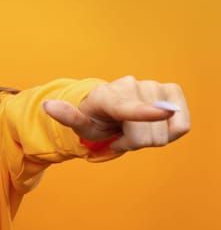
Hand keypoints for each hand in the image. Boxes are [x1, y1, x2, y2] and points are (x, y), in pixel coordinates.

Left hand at [42, 76, 189, 152]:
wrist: (111, 105)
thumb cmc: (94, 116)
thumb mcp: (78, 122)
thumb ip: (67, 116)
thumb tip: (48, 105)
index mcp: (109, 96)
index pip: (128, 107)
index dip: (145, 112)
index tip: (163, 112)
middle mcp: (132, 86)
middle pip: (145, 135)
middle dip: (133, 143)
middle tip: (119, 134)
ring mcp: (154, 86)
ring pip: (164, 134)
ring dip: (148, 139)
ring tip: (133, 128)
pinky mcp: (172, 90)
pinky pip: (182, 126)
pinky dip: (168, 132)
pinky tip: (153, 125)